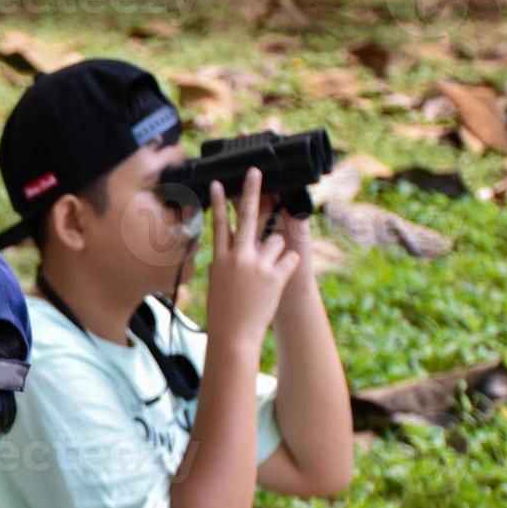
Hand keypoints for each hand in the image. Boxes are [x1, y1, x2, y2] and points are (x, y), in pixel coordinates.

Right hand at [205, 168, 300, 348]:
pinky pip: (289, 258)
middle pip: (246, 216)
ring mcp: (257, 264)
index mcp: (220, 258)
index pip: (219, 224)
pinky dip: (288, 267)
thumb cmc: (223, 312)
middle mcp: (238, 256)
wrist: (233, 336)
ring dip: (277, 254)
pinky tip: (278, 282)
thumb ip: (226, 261)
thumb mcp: (217, 282)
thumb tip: (232, 247)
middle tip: (256, 171)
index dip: (218, 203)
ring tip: (267, 276)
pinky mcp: (274, 274)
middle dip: (252, 191)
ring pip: (277, 241)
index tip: (218, 183)